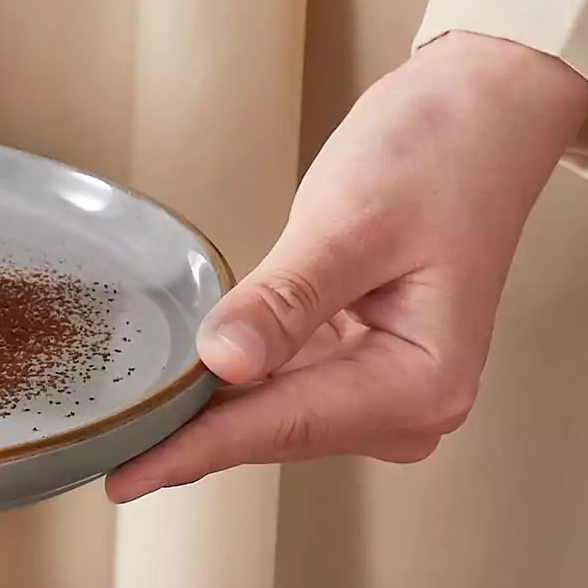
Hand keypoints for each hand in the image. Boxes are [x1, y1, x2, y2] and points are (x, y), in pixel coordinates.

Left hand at [108, 32, 587, 500]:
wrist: (484, 111)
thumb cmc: (439, 153)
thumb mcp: (350, 222)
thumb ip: (285, 300)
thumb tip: (225, 363)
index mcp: (420, 382)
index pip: (281, 426)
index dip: (194, 450)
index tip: (124, 477)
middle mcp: (410, 405)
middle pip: (272, 432)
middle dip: (192, 433)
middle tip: (104, 440)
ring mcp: (386, 392)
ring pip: (270, 418)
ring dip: (205, 415)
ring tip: (126, 421)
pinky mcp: (361, 368)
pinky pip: (279, 391)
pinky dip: (230, 387)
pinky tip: (179, 385)